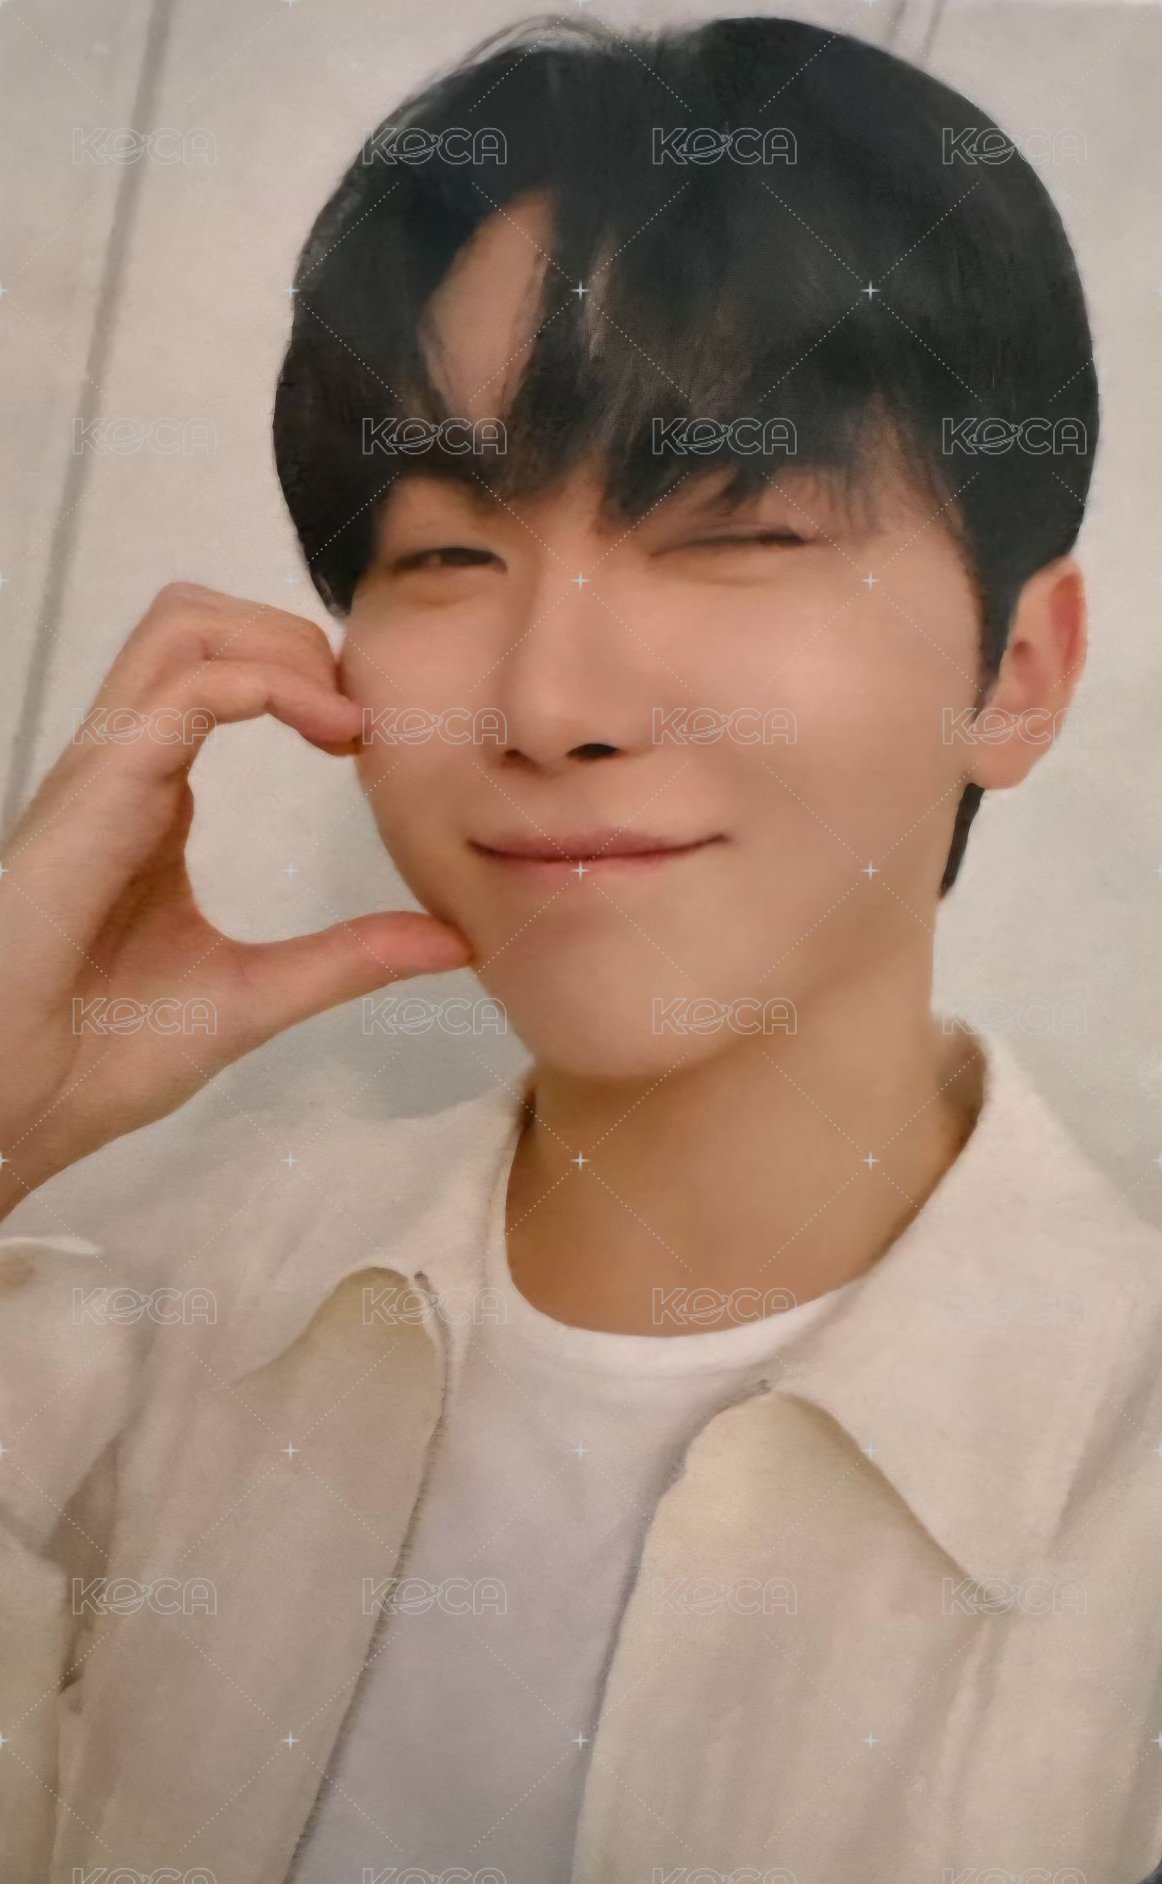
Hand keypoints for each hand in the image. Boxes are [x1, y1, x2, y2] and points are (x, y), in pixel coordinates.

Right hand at [0, 582, 472, 1215]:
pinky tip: (332, 735)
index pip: (217, 674)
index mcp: (152, 799)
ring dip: (281, 644)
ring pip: (184, 625)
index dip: (304, 679)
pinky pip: (187, 687)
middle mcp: (126, 766)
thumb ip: (349, 960)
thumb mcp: (257, 994)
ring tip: (345, 720)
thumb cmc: (102, 1054)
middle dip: (292, 636)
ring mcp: (107, 770)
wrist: (16, 1103)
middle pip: (196, 620)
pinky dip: (270, 683)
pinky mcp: (101, 790)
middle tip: (360, 716)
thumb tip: (454, 941)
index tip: (372, 741)